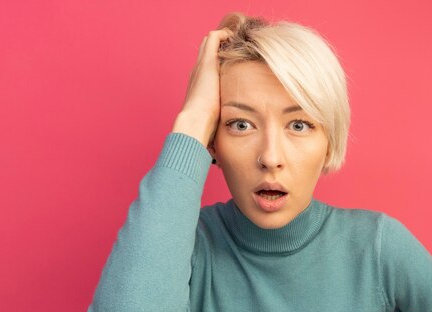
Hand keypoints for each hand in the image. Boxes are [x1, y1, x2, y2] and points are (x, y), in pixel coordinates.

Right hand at [172, 28, 232, 146]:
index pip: (206, 71)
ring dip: (222, 40)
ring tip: (237, 41)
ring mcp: (200, 68)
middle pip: (206, 53)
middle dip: (221, 50)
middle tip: (237, 51)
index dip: (218, 66)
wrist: (194, 125)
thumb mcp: (212, 129)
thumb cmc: (202, 132)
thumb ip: (216, 135)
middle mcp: (197, 76)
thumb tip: (219, 156)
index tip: (233, 67)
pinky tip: (235, 37)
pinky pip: (214, 38)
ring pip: (209, 43)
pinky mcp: (205, 63)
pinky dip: (224, 35)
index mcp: (199, 90)